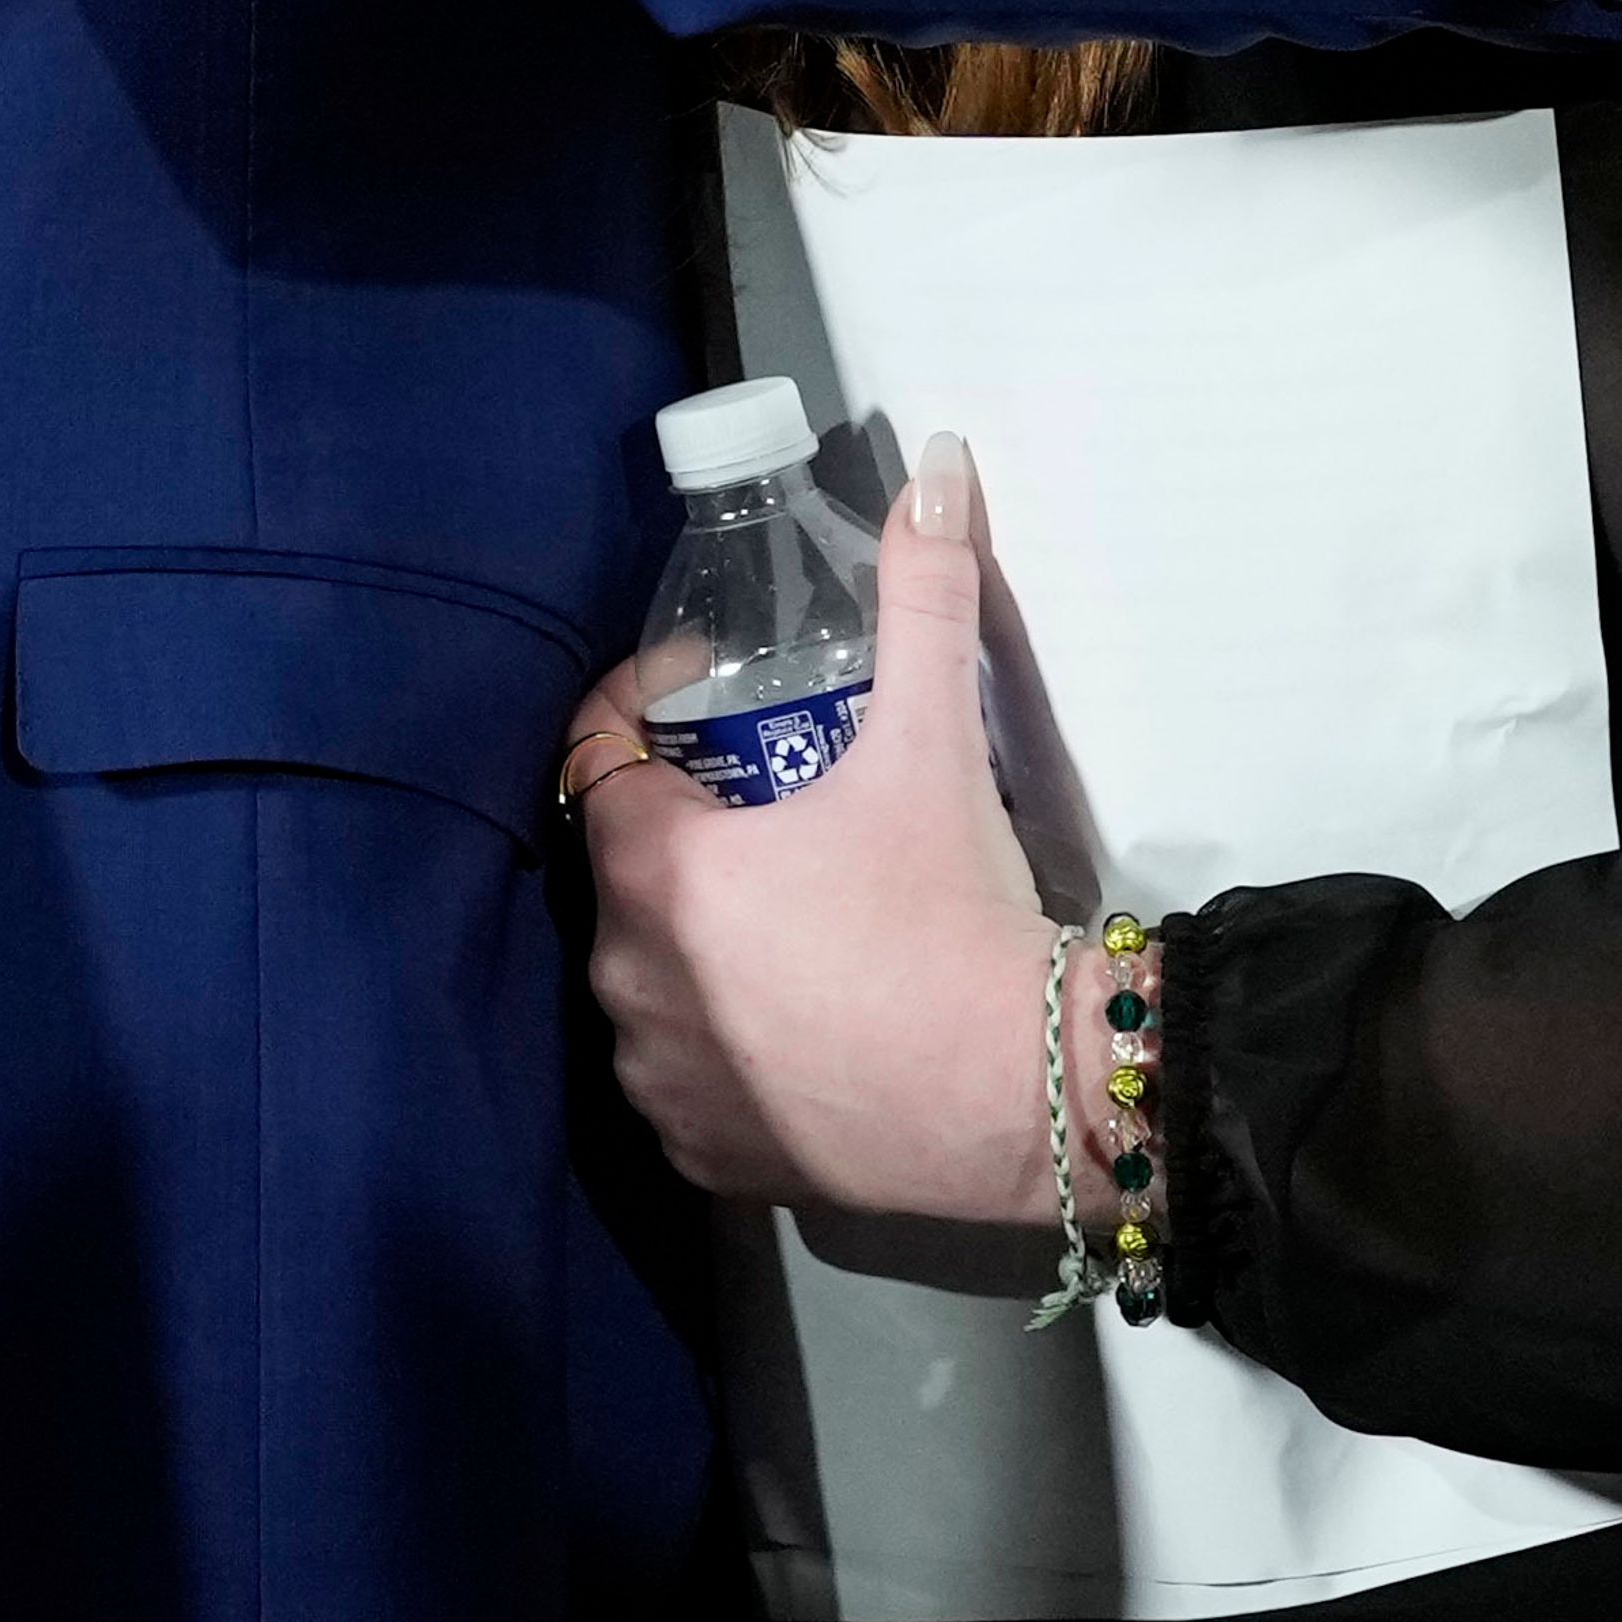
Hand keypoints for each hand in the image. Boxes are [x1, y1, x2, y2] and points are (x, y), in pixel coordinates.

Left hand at [569, 434, 1064, 1218]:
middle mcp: (628, 980)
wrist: (1029, 1100)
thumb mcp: (936, 743)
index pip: (593, 760)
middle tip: (770, 801)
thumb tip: (939, 466)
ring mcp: (659, 1077)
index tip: (698, 693)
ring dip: (695, 941)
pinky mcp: (703, 1155)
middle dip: (681, 829)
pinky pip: (683, 1074)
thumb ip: (926, 594)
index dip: (639, 712)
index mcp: (659, 871)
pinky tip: (791, 1016)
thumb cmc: (960, 915)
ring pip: (649, 978)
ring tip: (788, 910)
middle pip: (625, 871)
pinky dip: (720, 1041)